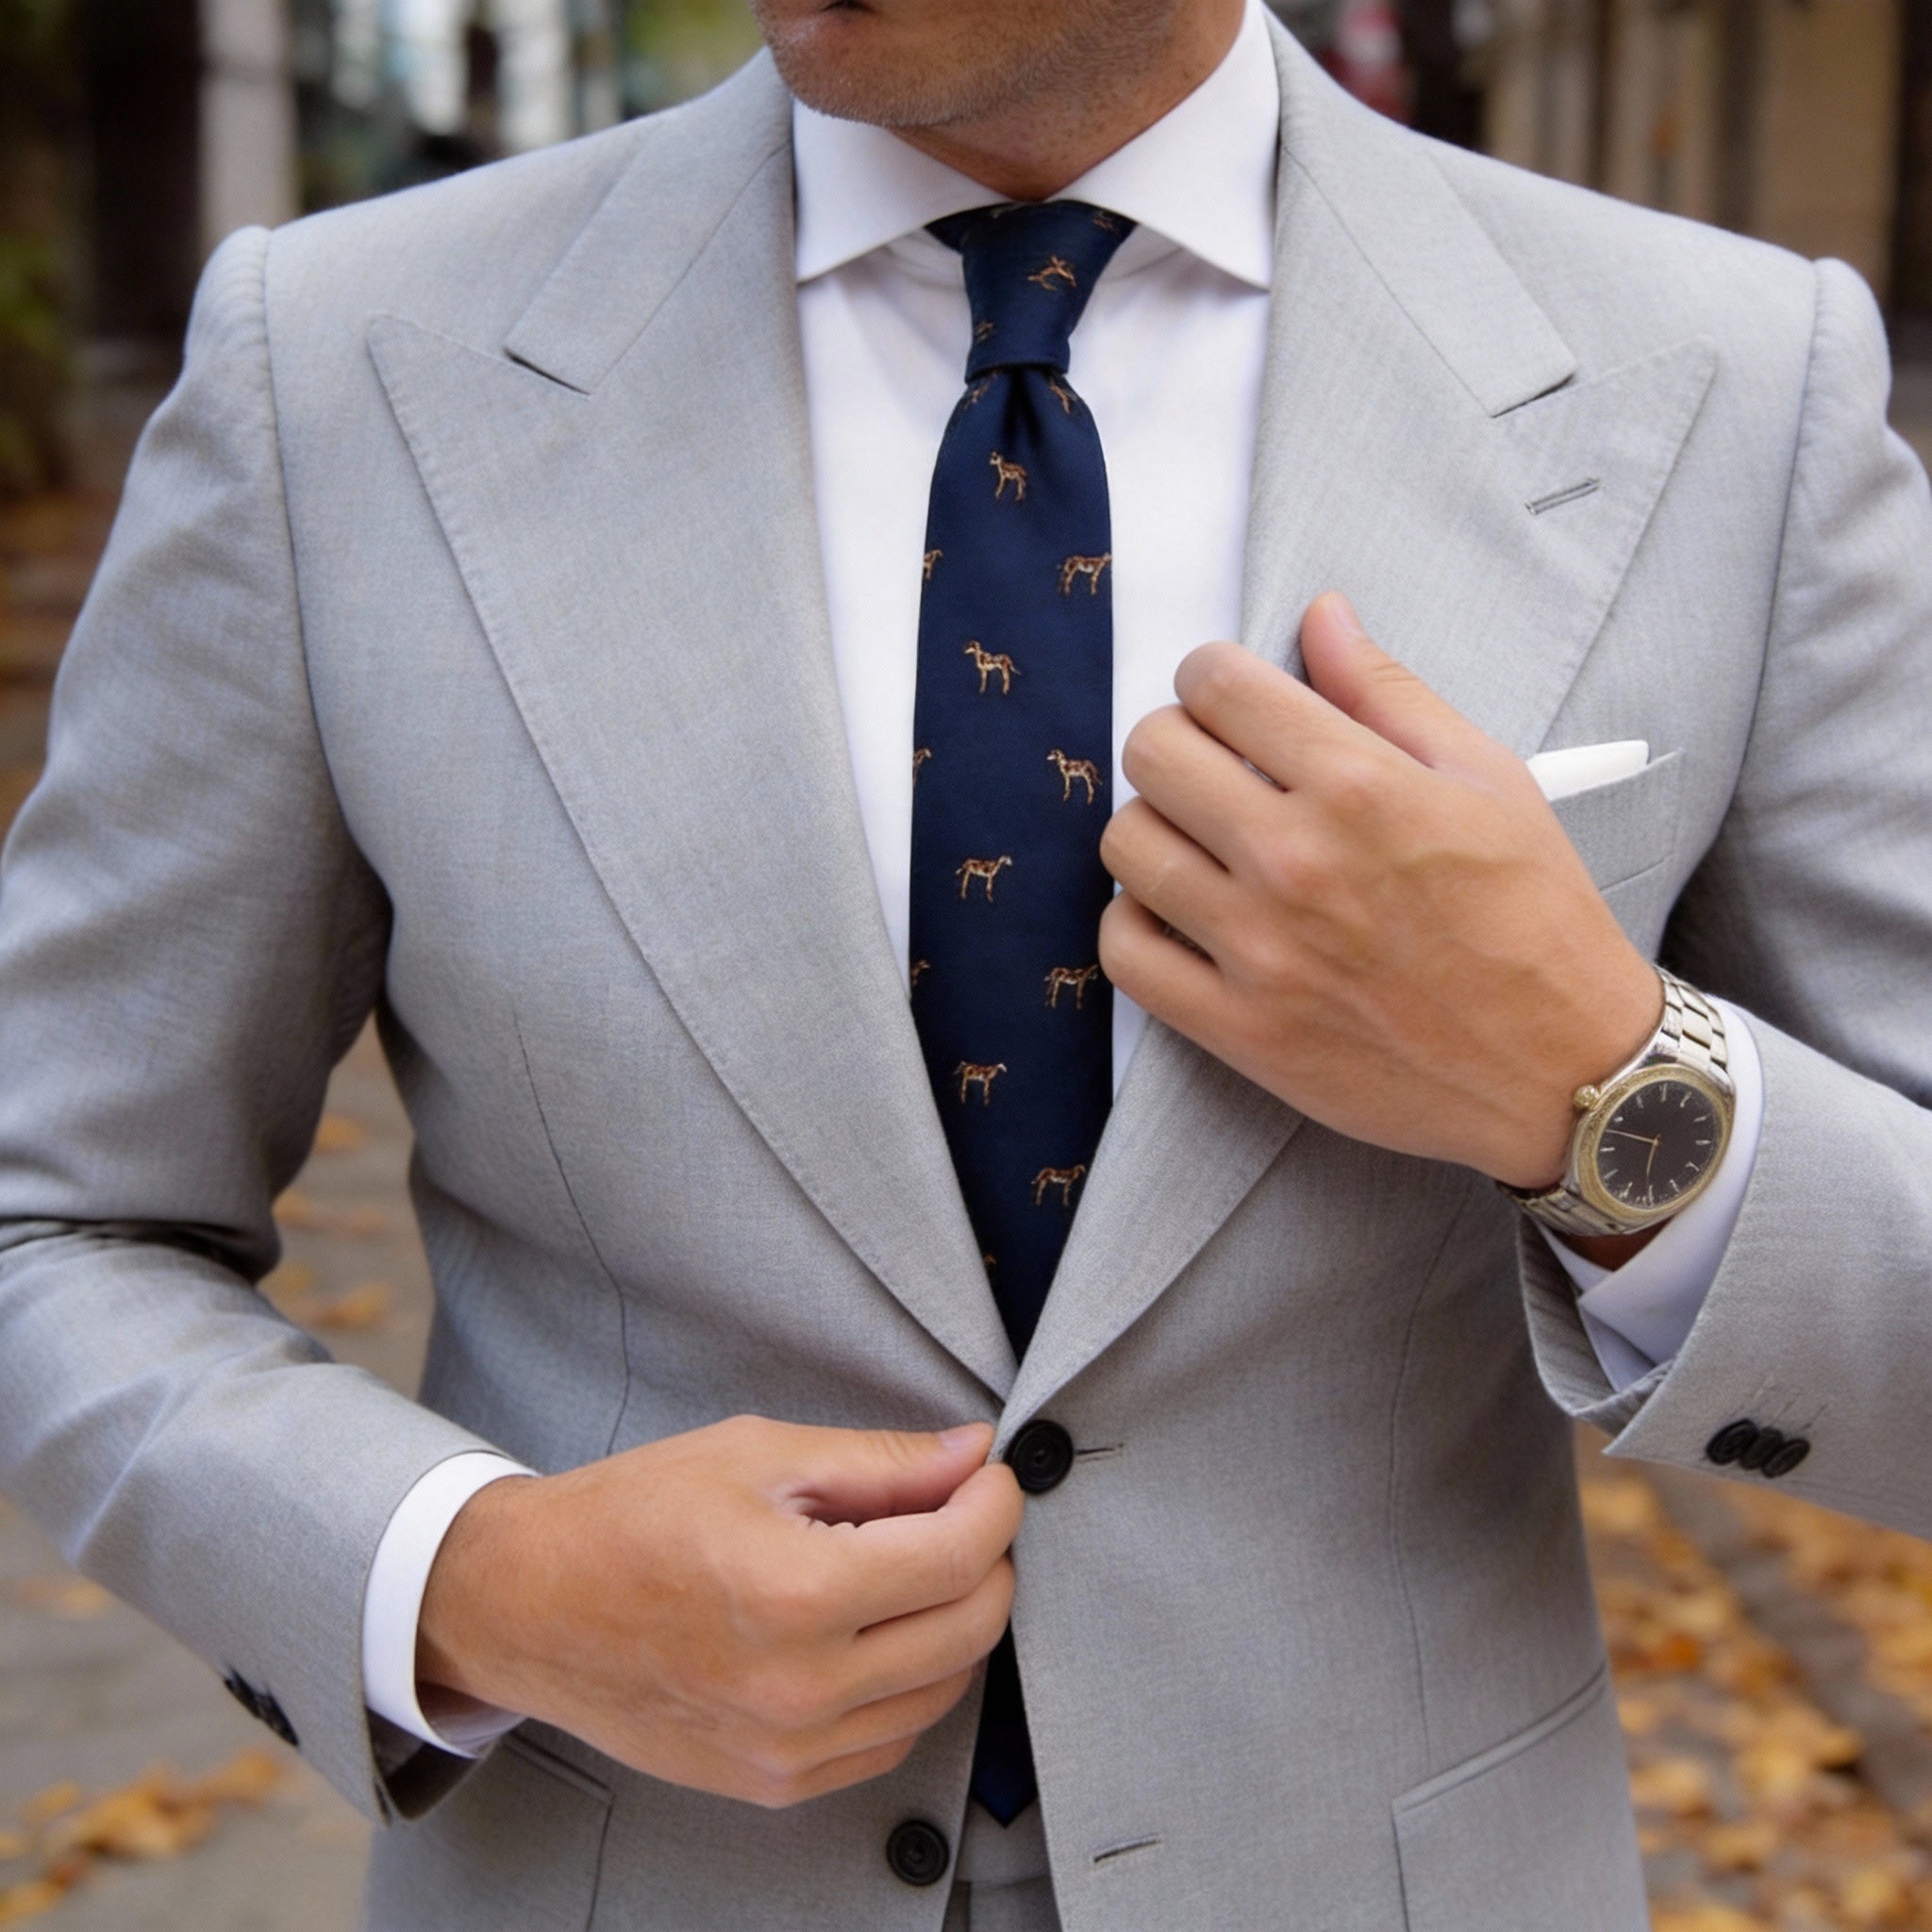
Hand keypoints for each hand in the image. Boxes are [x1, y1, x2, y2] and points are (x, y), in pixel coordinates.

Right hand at [417, 1417, 1020, 1806]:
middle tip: (963, 1509)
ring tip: (918, 1563)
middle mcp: (800, 1688)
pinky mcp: (775, 1783)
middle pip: (969, 1628)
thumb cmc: (630, 1516)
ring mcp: (789, 1748)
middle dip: (988, 1557)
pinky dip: (912, 1682)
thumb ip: (881, 1461)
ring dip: (956, 1621)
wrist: (529, 1603)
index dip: (994, 1501)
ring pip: (944, 1690)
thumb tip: (970, 1455)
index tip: (990, 1474)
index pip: (958, 1555)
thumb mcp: (758, 1454)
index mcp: (796, 1593)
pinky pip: (891, 1739)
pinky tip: (880, 1629)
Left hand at [1098, 593, 1661, 1190]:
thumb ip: (1389, 691)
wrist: (1564, 1070)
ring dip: (1154, 827)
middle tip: (1214, 766)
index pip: (1216, 684)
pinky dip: (1136, 922)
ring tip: (1200, 841)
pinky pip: (1124, 952)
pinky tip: (1180, 912)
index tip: (1229, 698)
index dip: (1212, 675)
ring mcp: (1258, 950)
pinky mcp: (1239, 1029)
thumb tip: (1321, 614)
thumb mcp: (1488, 779)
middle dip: (1176, 740)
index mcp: (1359, 786)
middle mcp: (1296, 861)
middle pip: (1153, 753)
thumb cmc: (1536, 919)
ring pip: (1127, 845)